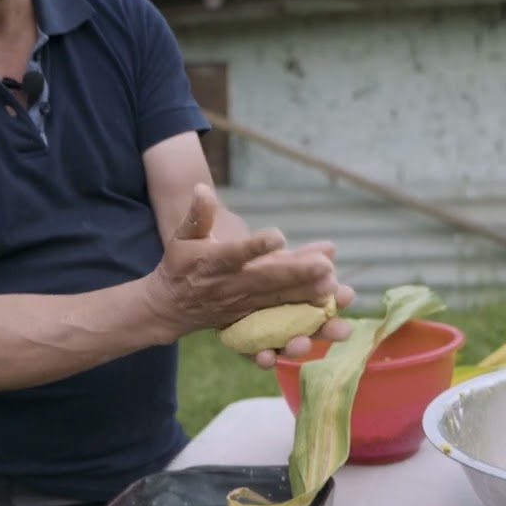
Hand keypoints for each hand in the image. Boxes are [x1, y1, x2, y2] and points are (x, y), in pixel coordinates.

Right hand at [145, 183, 339, 337]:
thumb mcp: (183, 236)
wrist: (171, 307)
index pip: (236, 253)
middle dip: (297, 273)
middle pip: (267, 279)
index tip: (278, 236)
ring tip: (333, 286)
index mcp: (214, 262)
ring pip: (278, 299)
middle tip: (326, 265)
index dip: (256, 246)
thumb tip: (202, 188)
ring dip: (307, 293)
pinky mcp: (253, 317)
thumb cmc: (180, 264)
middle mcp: (231, 285)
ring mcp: (244, 304)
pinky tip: (328, 306)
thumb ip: (197, 215)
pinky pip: (280, 316)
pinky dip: (303, 311)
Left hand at [247, 242, 355, 369]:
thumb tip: (330, 248)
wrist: (204, 281)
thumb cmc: (244, 267)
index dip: (337, 299)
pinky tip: (265, 356)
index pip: (322, 298)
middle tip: (343, 331)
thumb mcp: (269, 258)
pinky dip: (263, 357)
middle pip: (311, 326)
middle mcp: (286, 320)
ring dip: (298, 347)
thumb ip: (299, 258)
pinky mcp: (242, 344)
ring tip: (301, 344)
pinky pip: (253, 354)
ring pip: (287, 345)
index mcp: (297, 296)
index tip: (348, 295)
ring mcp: (266, 334)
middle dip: (328, 329)